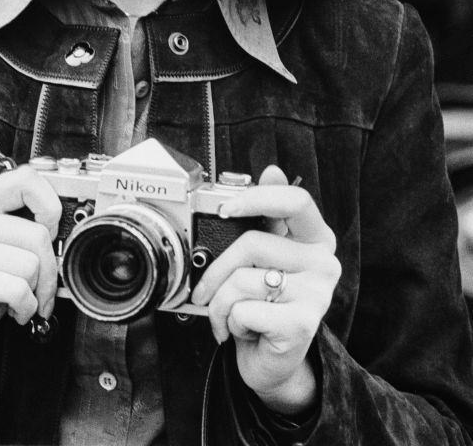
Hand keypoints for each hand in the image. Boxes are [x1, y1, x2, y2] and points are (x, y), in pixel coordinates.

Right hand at [0, 164, 61, 397]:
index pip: (26, 179)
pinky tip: (12, 310)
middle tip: (39, 286)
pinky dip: (25, 308)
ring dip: (35, 292)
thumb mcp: (2, 248)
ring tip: (19, 298)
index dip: (50, 206)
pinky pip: (18, 289)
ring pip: (31, 264)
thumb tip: (64, 227)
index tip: (50, 233)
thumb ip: (24, 227)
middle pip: (38, 234)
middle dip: (49, 270)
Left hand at [190, 166, 340, 413]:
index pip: (296, 200)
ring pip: (242, 279)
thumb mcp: (265, 257)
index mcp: (317, 238)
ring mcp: (317, 294)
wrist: (272, 361)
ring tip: (229, 315)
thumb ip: (270, 216)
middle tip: (207, 289)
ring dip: (220, 303)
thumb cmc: (266, 303)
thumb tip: (273, 170)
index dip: (258, 197)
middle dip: (217, 269)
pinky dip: (229, 323)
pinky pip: (243, 310)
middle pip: (253, 242)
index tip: (225, 208)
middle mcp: (324, 263)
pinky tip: (243, 331)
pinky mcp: (302, 324)